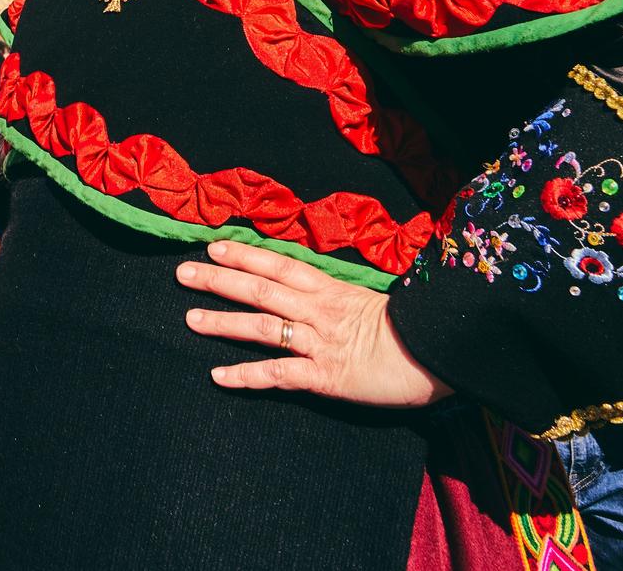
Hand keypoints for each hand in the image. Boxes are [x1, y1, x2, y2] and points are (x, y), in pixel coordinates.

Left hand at [177, 240, 451, 408]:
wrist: (440, 355)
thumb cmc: (413, 328)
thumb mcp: (371, 301)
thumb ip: (339, 296)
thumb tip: (312, 289)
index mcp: (331, 289)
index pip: (280, 264)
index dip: (245, 253)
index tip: (214, 245)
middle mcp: (319, 310)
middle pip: (261, 289)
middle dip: (219, 280)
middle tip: (182, 274)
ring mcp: (319, 342)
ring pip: (262, 327)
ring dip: (223, 322)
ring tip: (189, 319)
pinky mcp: (324, 376)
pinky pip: (278, 374)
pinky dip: (246, 376)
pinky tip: (218, 377)